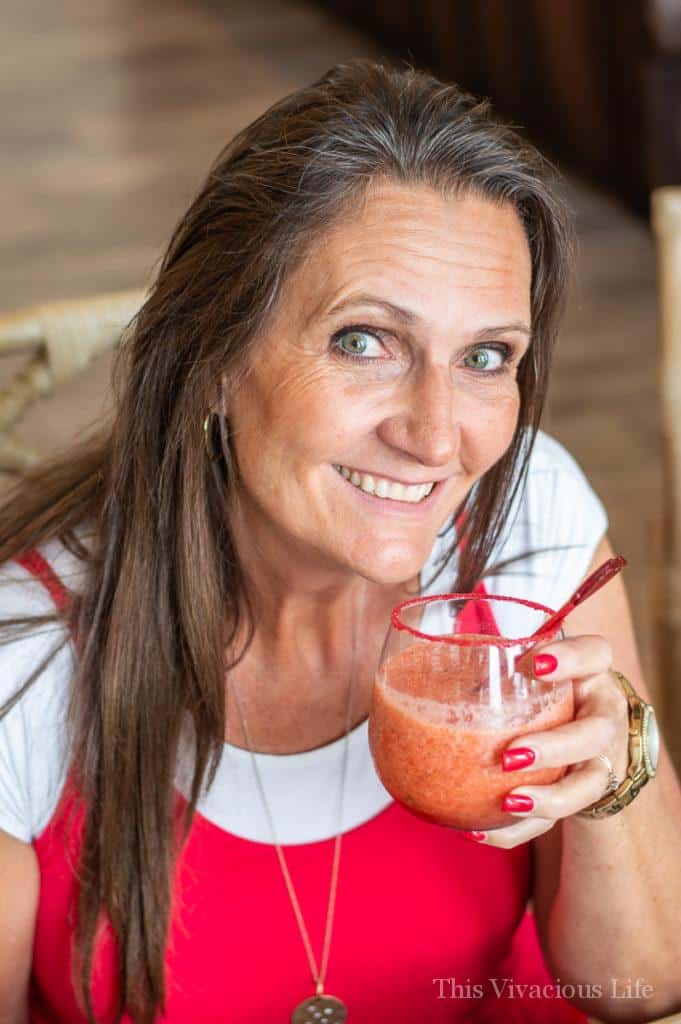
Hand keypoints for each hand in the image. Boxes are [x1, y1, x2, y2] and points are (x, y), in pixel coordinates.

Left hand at [460, 635, 629, 849]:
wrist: (576, 738)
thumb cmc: (537, 692)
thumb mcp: (520, 671)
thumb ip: (487, 668)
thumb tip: (401, 673)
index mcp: (587, 673)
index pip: (595, 654)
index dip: (571, 658)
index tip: (534, 664)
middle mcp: (602, 713)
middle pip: (597, 731)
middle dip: (557, 746)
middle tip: (511, 755)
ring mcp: (600, 757)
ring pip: (590, 784)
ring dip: (551, 798)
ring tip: (508, 802)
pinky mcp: (581, 795)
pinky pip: (558, 821)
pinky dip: (519, 831)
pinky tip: (482, 832)